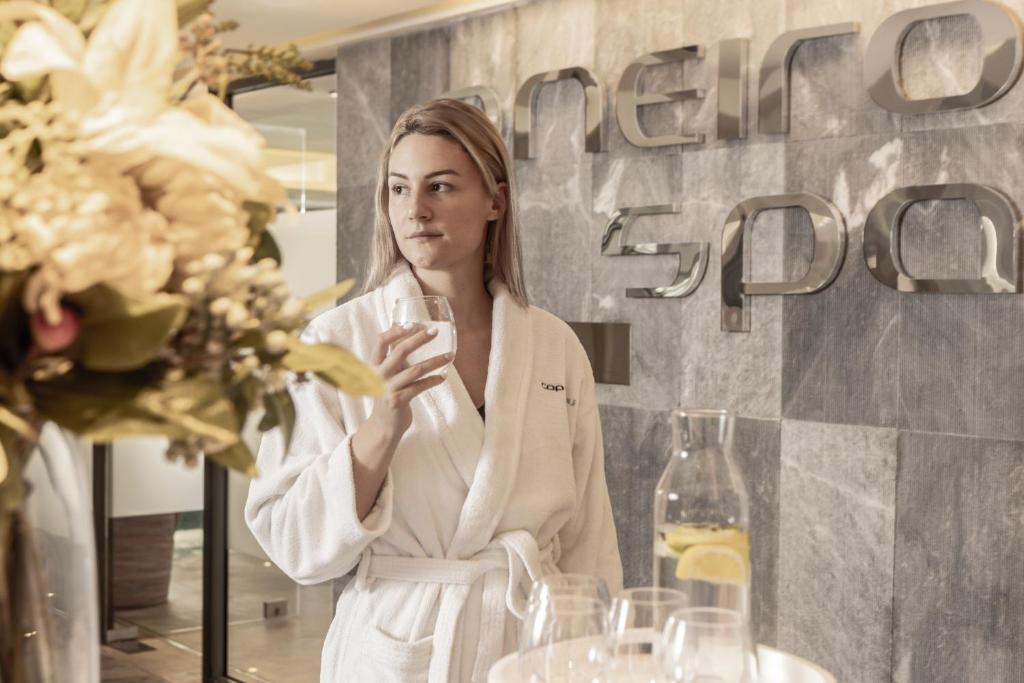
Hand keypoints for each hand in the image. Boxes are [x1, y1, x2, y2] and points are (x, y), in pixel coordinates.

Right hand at [366, 323, 451, 443]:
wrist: (383, 426)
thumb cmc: (388, 394)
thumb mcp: (386, 374)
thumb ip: (394, 359)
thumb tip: (414, 336)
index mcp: (373, 364)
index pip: (381, 341)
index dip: (396, 331)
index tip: (414, 324)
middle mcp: (378, 374)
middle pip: (400, 351)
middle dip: (419, 339)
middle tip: (435, 332)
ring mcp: (387, 388)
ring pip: (415, 370)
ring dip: (435, 361)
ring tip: (450, 355)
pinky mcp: (398, 401)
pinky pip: (420, 387)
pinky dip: (434, 380)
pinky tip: (443, 376)